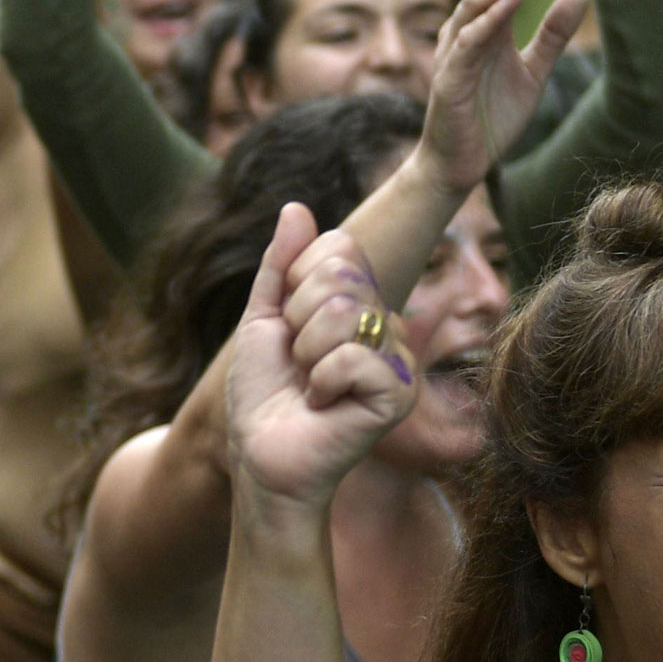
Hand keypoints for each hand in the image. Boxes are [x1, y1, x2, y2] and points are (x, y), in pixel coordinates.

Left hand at [226, 207, 417, 510]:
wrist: (262, 454)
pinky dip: (322, 382)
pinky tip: (325, 405)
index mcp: (360, 301)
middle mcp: (387, 323)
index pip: (339, 246)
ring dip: (307, 354)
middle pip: (341, 279)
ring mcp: (398, 358)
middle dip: (298, 322)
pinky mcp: (400, 393)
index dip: (295, 284)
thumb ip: (279, 265)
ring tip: (309, 384)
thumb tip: (296, 207)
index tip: (288, 326)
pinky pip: (355, 357)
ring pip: (348, 314)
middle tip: (298, 362)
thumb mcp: (262, 319)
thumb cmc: (263, 393)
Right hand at [416, 0, 585, 188]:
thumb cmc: (491, 117)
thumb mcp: (535, 71)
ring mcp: (455, 52)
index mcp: (487, 28)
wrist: (461, 164)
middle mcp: (467, 32)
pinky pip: (467, 39)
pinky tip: (514, 0)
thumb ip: (554, 34)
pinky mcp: (449, 77)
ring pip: (475, 0)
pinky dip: (489, 16)